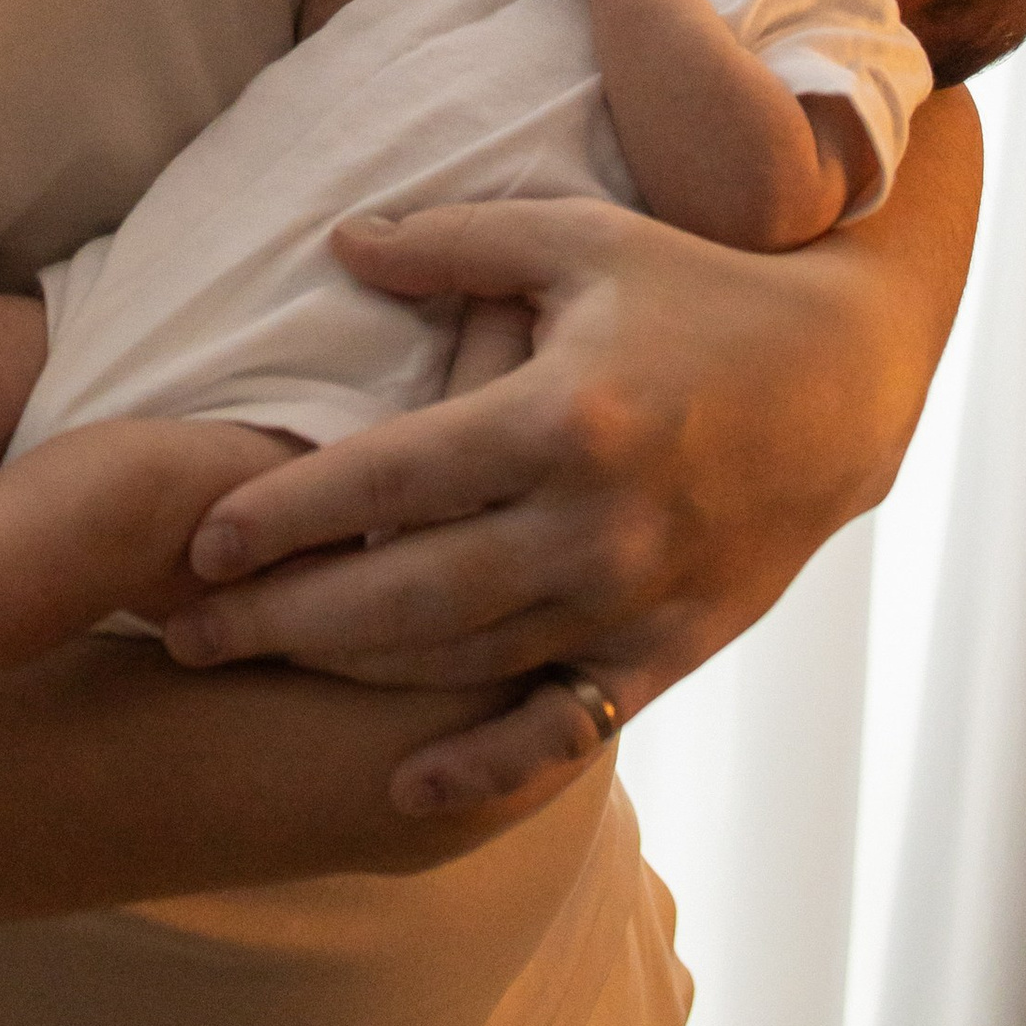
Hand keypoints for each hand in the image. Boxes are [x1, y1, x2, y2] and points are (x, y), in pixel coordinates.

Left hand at [164, 134, 978, 813]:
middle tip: (182, 630)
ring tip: (249, 669)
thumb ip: (453, 243)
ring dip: (350, 677)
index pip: (393, 478)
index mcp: (562, 415)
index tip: (200, 539)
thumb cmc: (694, 290)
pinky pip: (565, 727)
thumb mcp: (577, 239)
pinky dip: (486, 768)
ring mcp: (634, 598)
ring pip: (465, 662)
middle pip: (408, 593)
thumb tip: (339, 244)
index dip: (286, 513)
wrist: (844, 382)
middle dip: (283, 620)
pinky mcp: (671, 649)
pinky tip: (406, 786)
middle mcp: (594, 522)